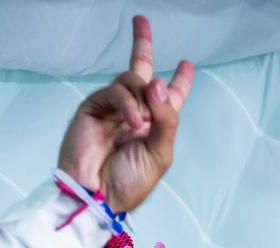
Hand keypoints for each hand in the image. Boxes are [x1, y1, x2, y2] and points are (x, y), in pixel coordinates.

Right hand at [57, 16, 193, 211]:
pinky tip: (131, 121)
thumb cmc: (130, 182)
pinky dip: (127, 104)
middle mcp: (135, 113)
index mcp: (155, 126)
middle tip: (141, 21)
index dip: (179, 81)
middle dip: (142, 45)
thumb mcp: (161, 153)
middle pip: (142, 72)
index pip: (169, 98)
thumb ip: (166, 118)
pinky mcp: (94, 107)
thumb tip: (158, 81)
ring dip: (142, 98)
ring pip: (133, 80)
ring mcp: (113, 109)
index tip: (186, 64)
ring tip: (139, 124)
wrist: (98, 195)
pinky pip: (117, 90)